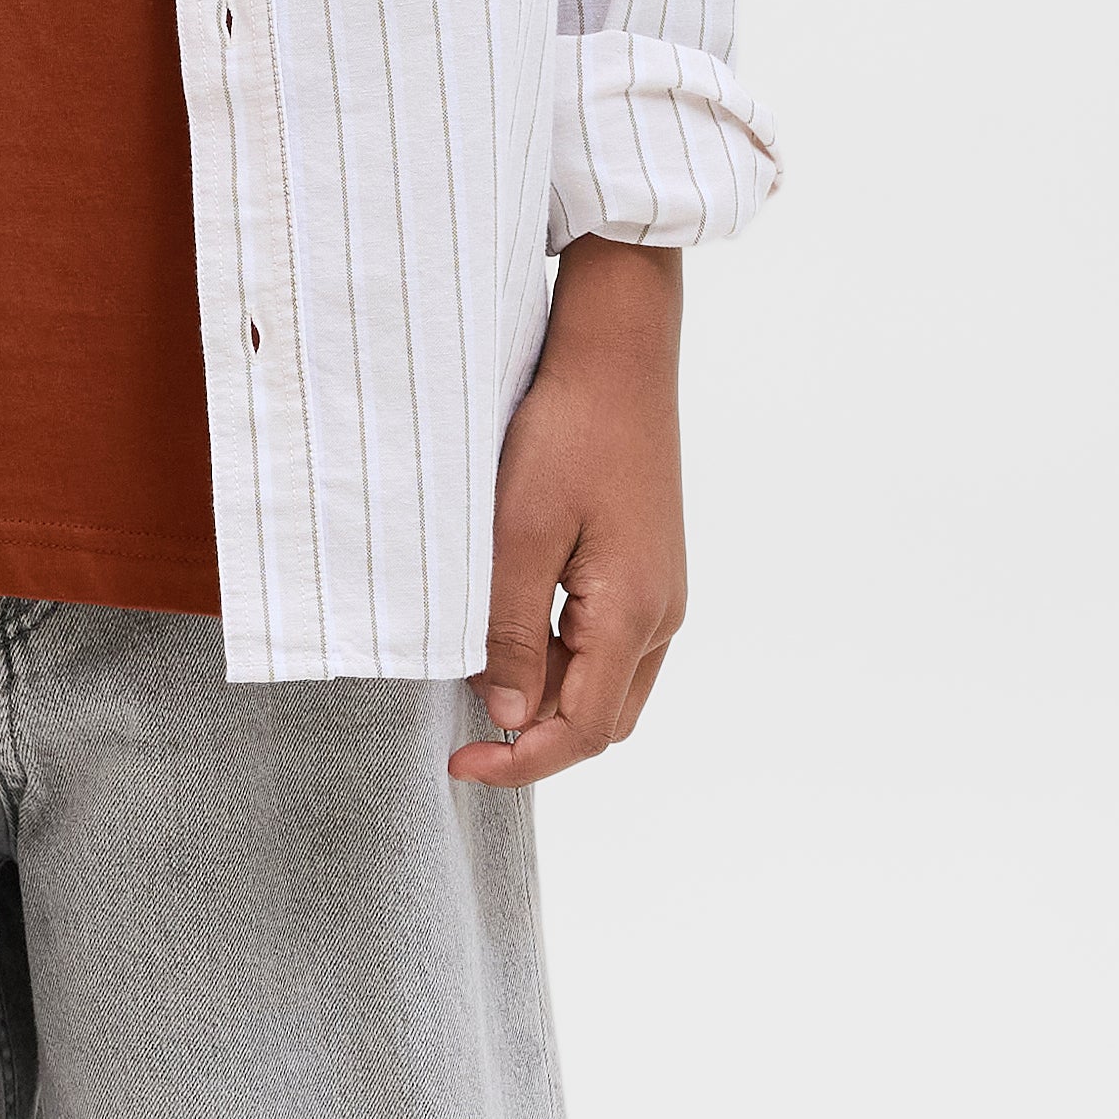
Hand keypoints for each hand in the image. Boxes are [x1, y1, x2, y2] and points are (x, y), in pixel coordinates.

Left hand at [448, 238, 685, 788]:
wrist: (617, 353)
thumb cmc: (567, 431)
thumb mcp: (518, 534)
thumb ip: (508, 632)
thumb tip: (505, 716)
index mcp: (634, 615)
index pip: (581, 732)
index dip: (518, 764)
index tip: (456, 766)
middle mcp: (662, 615)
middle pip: (600, 721)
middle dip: (533, 737)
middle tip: (459, 725)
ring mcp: (661, 592)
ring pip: (606, 686)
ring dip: (546, 696)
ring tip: (476, 666)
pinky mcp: (648, 569)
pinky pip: (608, 645)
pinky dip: (560, 659)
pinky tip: (508, 625)